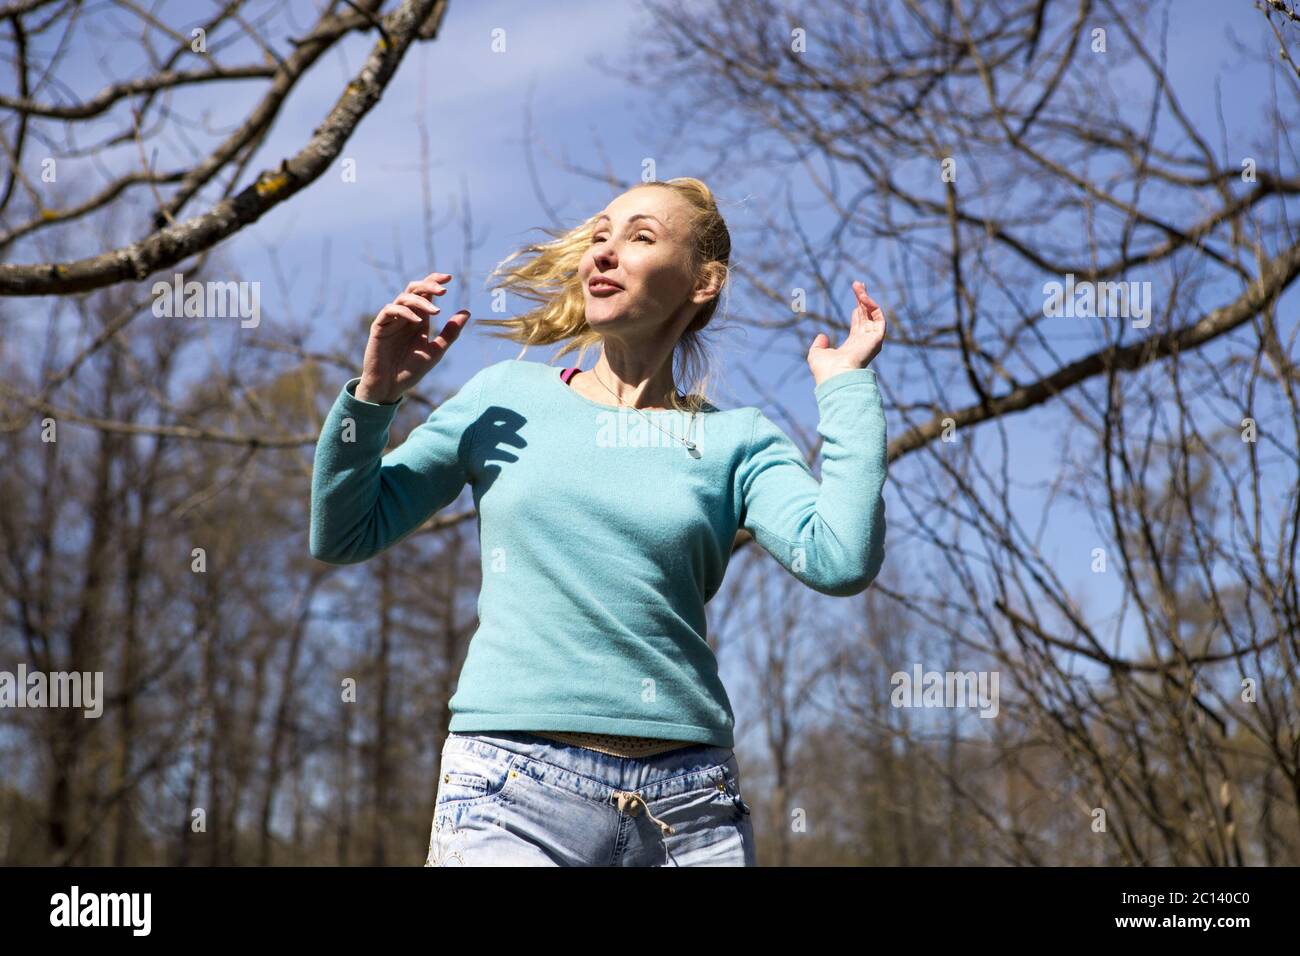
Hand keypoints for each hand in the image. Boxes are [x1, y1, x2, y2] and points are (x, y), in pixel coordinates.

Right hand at [357, 272, 469, 403]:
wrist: (391, 386)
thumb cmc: (411, 370)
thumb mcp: (436, 351)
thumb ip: (450, 333)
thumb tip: (467, 312)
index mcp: (419, 319)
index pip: (426, 292)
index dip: (435, 281)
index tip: (450, 278)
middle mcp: (405, 316)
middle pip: (414, 289)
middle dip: (428, 285)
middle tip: (444, 290)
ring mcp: (391, 320)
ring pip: (403, 298)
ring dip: (421, 301)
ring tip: (436, 312)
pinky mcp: (379, 327)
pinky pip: (389, 310)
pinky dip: (404, 312)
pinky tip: (417, 320)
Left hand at [807, 280, 885, 386]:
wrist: (835, 377)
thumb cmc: (825, 370)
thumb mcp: (816, 354)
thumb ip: (819, 344)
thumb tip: (822, 335)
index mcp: (853, 346)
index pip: (859, 322)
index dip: (858, 308)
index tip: (856, 294)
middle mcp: (865, 342)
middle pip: (867, 316)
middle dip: (863, 299)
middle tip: (857, 284)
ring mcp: (872, 340)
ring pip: (874, 315)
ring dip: (867, 299)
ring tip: (858, 286)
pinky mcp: (877, 338)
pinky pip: (879, 318)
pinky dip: (872, 306)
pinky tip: (863, 297)